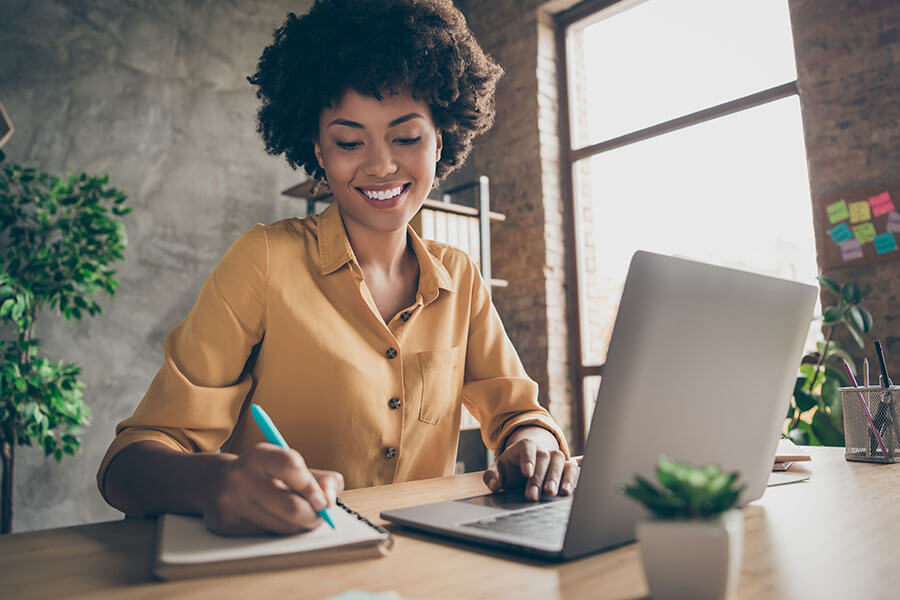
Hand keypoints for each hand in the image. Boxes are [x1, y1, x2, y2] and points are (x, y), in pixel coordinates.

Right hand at [202, 443, 343, 535]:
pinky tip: (276, 519)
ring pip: (282, 526)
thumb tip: (330, 498)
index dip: (312, 487)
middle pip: (291, 507)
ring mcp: (231, 502)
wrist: (215, 482)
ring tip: (299, 516)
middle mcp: (241, 477)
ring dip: (299, 526)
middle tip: (320, 515)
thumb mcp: (291, 466)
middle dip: (313, 516)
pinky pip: (267, 535)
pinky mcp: (225, 524)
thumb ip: (321, 479)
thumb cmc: (265, 474)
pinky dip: (280, 531)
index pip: (291, 466)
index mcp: (259, 456)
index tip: (323, 501)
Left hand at [483, 427, 578, 500]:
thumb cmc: (512, 467)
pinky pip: (572, 469)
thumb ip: (492, 476)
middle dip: (538, 477)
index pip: (527, 446)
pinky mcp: (566, 467)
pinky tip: (566, 491)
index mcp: (524, 446)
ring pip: (559, 460)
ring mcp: (555, 456)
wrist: (527, 465)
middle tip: (532, 495)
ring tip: (551, 493)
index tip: (526, 472)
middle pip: (543, 457)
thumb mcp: (499, 470)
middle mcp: (542, 449)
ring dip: (556, 477)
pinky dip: (571, 478)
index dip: (528, 458)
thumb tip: (495, 485)